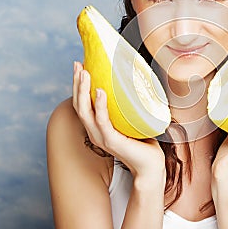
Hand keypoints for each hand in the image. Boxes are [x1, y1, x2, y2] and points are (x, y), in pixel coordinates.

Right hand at [72, 61, 165, 180]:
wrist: (150, 164)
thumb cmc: (142, 140)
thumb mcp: (130, 119)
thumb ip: (126, 105)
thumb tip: (133, 81)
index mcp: (97, 126)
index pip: (82, 103)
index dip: (78, 85)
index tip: (80, 66)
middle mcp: (95, 131)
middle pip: (79, 105)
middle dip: (77, 83)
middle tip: (78, 65)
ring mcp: (101, 136)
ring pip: (85, 111)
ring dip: (83, 90)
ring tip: (86, 73)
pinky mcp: (111, 140)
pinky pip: (102, 120)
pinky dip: (99, 105)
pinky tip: (99, 91)